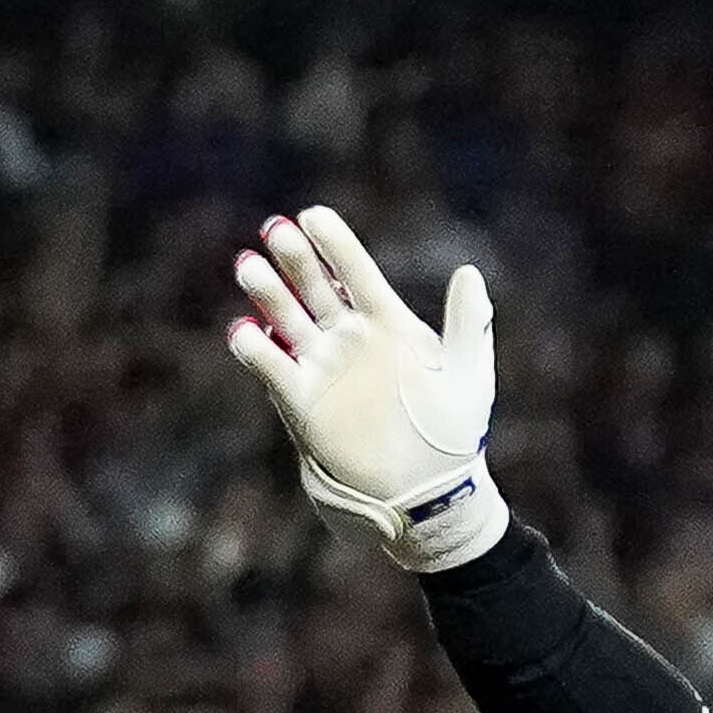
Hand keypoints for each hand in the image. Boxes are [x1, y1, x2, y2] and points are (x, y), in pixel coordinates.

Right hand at [226, 207, 507, 572]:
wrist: (429, 494)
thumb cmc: (454, 435)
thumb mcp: (468, 376)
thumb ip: (468, 325)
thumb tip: (469, 272)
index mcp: (388, 323)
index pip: (355, 272)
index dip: (334, 244)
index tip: (313, 217)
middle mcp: (348, 337)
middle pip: (314, 286)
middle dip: (295, 258)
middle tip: (276, 231)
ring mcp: (322, 366)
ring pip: (286, 318)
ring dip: (267, 293)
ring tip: (249, 268)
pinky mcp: (301, 401)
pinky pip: (270, 367)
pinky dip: (253, 348)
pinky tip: (243, 331)